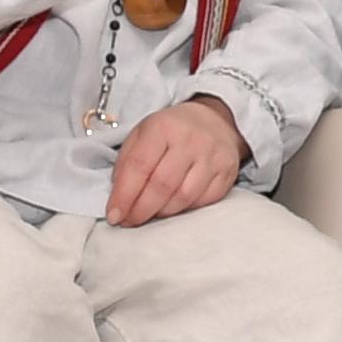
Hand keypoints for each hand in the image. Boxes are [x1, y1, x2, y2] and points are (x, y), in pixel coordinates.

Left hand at [107, 96, 243, 225]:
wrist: (213, 120)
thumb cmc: (170, 131)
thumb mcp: (142, 135)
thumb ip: (127, 163)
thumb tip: (119, 199)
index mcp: (162, 127)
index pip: (139, 166)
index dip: (124, 194)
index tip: (114, 215)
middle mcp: (190, 140)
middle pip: (162, 185)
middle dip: (141, 210)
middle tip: (129, 221)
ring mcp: (212, 156)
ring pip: (184, 197)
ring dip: (162, 213)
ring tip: (150, 214)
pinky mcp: (227, 172)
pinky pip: (204, 201)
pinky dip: (185, 210)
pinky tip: (174, 207)